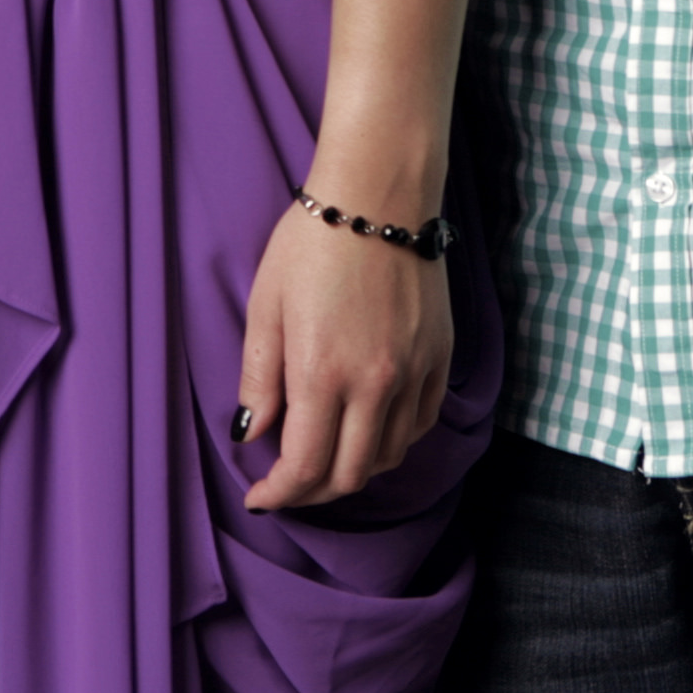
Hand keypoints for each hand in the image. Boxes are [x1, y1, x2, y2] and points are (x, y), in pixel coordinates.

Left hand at [232, 193, 452, 514]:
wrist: (378, 196)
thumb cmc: (310, 244)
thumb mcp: (265, 306)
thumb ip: (258, 379)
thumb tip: (251, 436)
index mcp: (322, 373)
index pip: (305, 466)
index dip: (280, 493)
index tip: (259, 496)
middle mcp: (375, 384)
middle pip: (350, 474)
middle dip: (313, 492)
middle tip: (288, 485)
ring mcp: (414, 374)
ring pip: (388, 456)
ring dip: (353, 470)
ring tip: (324, 457)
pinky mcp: (441, 360)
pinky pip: (420, 425)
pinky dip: (391, 442)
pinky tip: (367, 429)